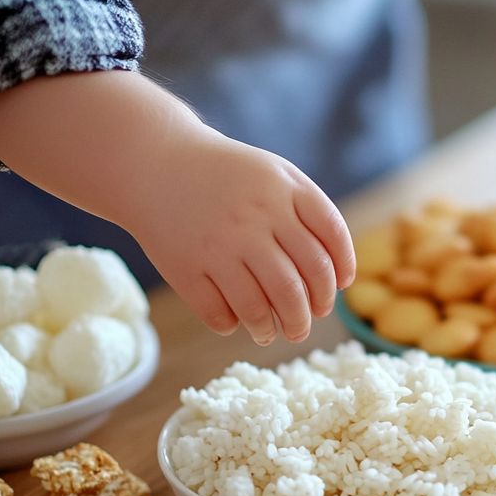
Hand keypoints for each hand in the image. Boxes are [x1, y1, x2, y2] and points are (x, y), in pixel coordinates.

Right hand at [0, 72, 353, 345]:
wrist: (155, 162)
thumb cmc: (229, 177)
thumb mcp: (277, 176)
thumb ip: (314, 215)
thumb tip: (341, 279)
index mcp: (282, 191)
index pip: (330, 243)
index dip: (338, 275)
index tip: (335, 292)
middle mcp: (253, 219)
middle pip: (298, 286)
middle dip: (307, 316)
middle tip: (303, 326)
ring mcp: (217, 245)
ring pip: (260, 308)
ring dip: (274, 329)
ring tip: (274, 334)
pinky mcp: (184, 268)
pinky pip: (218, 314)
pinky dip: (232, 325)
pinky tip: (236, 321)